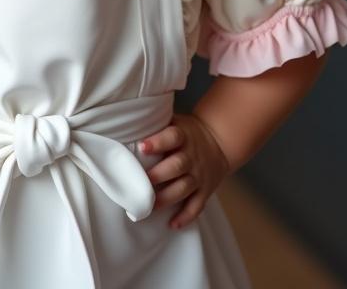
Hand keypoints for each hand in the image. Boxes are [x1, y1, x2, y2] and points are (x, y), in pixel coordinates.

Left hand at [140, 112, 230, 230]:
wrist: (218, 141)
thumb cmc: (187, 133)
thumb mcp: (176, 123)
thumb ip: (157, 126)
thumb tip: (128, 127)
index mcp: (183, 136)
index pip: (172, 137)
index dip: (158, 142)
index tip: (142, 147)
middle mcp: (191, 156)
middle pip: (177, 165)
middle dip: (159, 175)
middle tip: (143, 182)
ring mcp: (199, 175)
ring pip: (184, 188)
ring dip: (167, 198)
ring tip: (150, 206)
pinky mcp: (205, 191)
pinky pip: (197, 206)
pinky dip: (186, 216)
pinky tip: (172, 224)